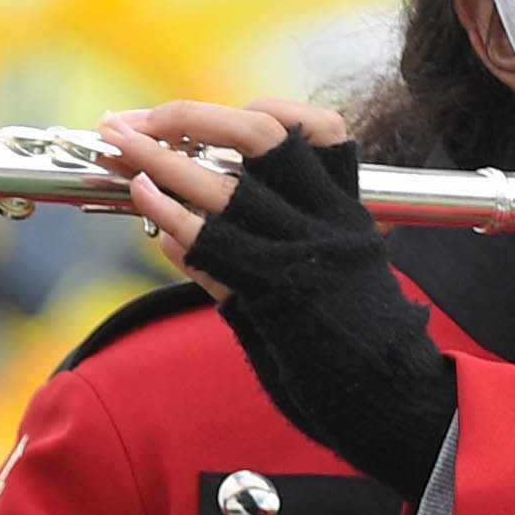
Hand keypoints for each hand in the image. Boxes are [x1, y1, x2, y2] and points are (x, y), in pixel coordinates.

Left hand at [103, 100, 455, 503]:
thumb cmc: (353, 350)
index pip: (320, 130)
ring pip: (227, 188)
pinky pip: (216, 246)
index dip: (263, 111)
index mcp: (348, 211)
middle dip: (190, 118)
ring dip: (161, 162)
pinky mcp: (280, 296)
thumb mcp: (320, 282)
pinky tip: (144, 203)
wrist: (395, 404)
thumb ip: (253, 253)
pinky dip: (172, 218)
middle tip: (136, 122)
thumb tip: (175, 231)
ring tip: (118, 150)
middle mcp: (331, 222)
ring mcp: (306, 255)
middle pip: (263, 136)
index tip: (211, 119)